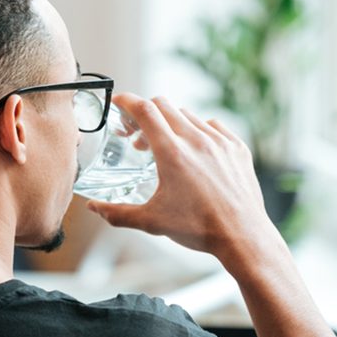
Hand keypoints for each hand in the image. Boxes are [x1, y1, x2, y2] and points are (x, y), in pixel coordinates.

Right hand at [86, 93, 277, 261]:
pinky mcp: (237, 147)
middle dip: (145, 115)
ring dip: (170, 124)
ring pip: (188, 115)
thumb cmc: (198, 229)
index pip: (144, 111)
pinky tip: (194, 151)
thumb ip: (118, 213)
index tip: (118, 102)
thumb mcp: (151, 221)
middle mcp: (196, 140)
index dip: (127, 101)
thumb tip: (94, 209)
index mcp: (172, 153)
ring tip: (165, 148)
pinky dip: (198, 131)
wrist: (242, 235)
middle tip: (137, 137)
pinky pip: (213, 125)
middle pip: (163, 106)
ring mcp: (220, 141)